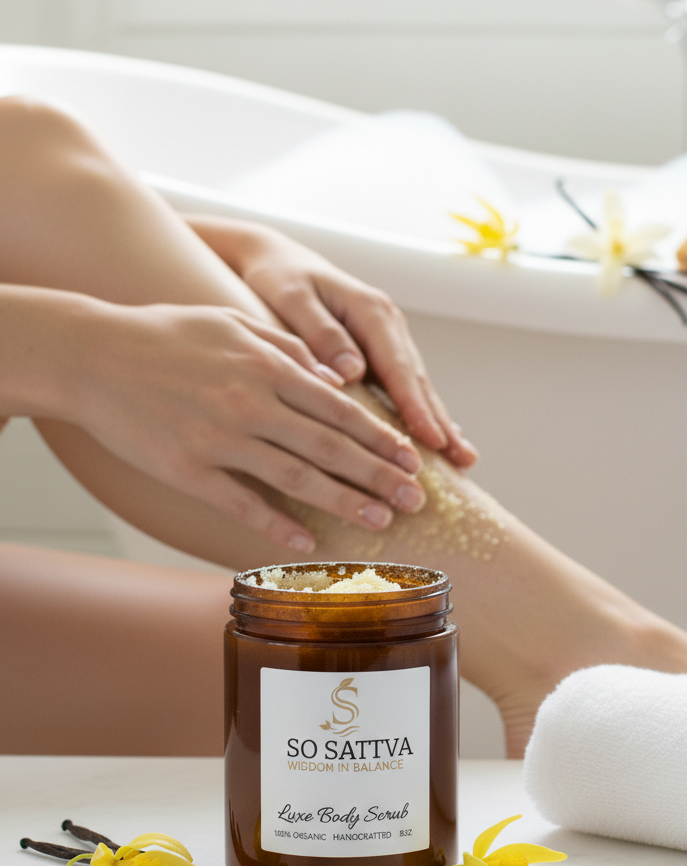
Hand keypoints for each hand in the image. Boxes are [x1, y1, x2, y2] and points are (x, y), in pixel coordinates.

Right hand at [67, 301, 427, 549]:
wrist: (90, 355)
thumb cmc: (166, 334)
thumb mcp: (233, 321)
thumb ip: (288, 346)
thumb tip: (335, 377)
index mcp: (268, 366)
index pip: (340, 410)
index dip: (381, 438)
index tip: (412, 459)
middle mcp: (251, 404)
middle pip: (331, 450)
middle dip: (380, 477)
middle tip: (417, 500)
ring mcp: (220, 440)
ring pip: (298, 480)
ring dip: (345, 505)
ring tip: (381, 523)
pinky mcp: (188, 471)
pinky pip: (243, 504)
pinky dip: (277, 526)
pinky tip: (307, 544)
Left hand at [187, 216, 477, 468]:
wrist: (275, 257)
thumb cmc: (278, 277)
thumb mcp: (292, 297)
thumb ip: (321, 333)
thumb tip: (352, 372)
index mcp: (370, 310)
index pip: (398, 367)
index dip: (416, 407)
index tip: (431, 440)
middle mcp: (388, 324)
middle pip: (419, 380)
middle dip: (441, 422)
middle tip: (462, 460)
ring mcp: (388, 338)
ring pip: (418, 386)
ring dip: (440, 422)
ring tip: (463, 459)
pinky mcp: (380, 350)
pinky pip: (405, 386)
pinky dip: (424, 413)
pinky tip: (441, 440)